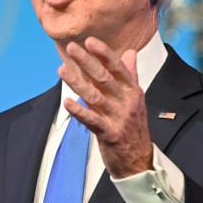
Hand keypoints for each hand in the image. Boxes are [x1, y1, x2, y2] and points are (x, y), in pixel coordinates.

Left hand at [58, 37, 152, 178]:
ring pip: (95, 96)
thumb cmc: (134, 128)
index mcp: (133, 91)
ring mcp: (118, 118)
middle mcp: (127, 102)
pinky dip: (79, 111)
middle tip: (72, 48)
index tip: (90, 41)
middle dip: (87, 61)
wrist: (140, 161)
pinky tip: (67, 102)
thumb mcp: (136, 99)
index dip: (104, 53)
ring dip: (77, 82)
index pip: (118, 68)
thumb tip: (130, 53)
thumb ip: (130, 75)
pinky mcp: (110, 134)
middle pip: (105, 78)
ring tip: (62, 70)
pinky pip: (92, 120)